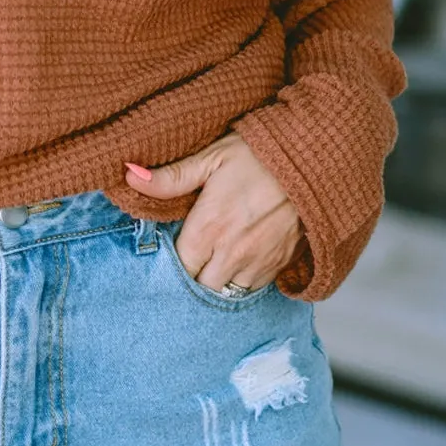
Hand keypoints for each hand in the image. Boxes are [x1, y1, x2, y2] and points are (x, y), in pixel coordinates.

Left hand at [124, 131, 304, 292]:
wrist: (315, 161)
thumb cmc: (259, 154)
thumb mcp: (211, 157)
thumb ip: (170, 177)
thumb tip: (129, 176)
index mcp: (209, 228)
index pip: (176, 266)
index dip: (169, 260)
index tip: (171, 245)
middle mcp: (232, 254)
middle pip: (198, 286)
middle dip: (191, 274)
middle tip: (190, 253)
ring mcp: (258, 263)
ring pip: (226, 291)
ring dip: (216, 279)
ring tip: (213, 256)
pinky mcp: (280, 265)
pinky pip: (252, 286)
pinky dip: (241, 277)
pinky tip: (238, 256)